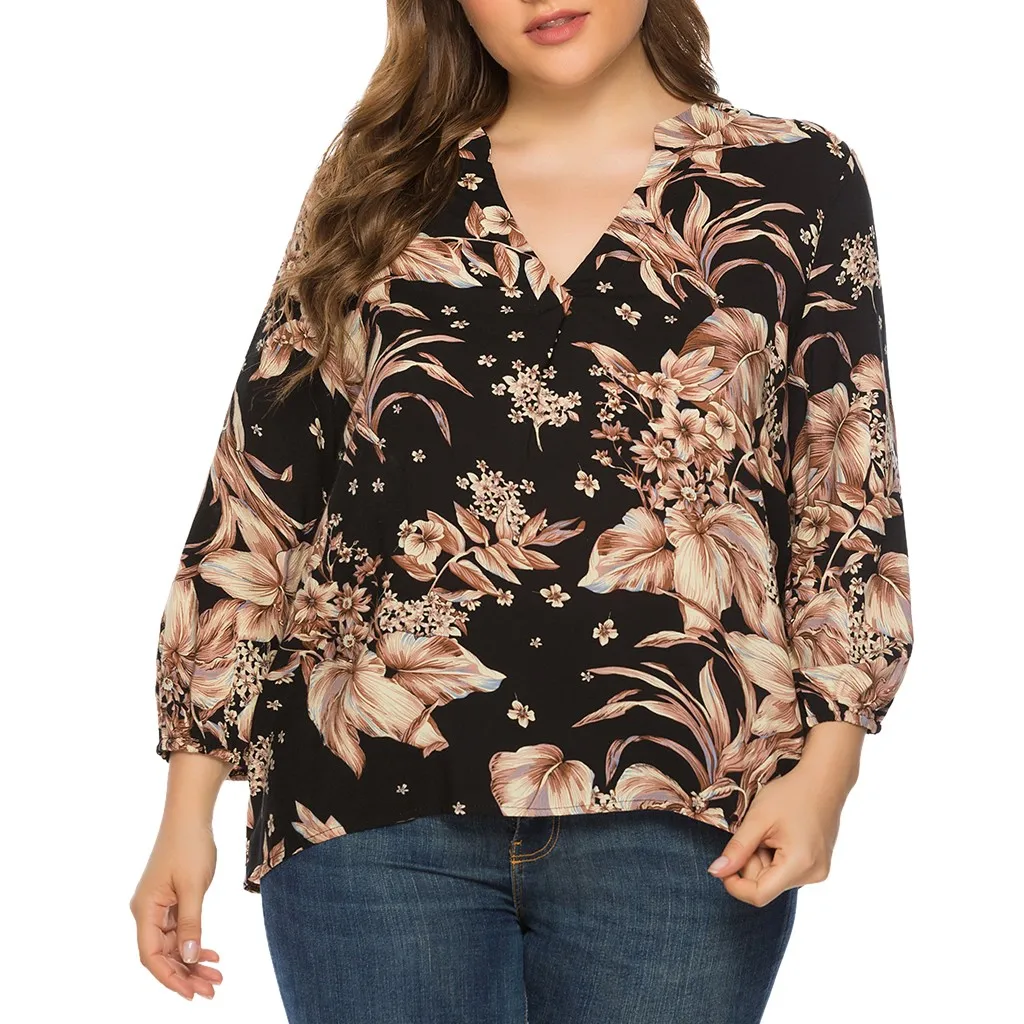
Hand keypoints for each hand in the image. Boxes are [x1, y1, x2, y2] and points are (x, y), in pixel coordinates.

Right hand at [130, 817, 222, 999]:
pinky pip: (180, 931)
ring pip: (173, 945)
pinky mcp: (171, 901)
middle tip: (212, 990)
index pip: (151, 956)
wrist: (191, 816)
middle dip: (186, 974)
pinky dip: (195, 943)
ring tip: (216, 976)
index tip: (190, 993)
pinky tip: (211, 954)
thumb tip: (189, 957)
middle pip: (163, 954)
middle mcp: (147, 912)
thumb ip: (191, 923)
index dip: (170, 977)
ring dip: (192, 961)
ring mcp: (158, 907)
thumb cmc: (189, 846)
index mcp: (145, 910)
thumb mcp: (193, 887)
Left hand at [705, 740, 858, 905]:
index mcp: (800, 865)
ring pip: (773, 878)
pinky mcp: (818, 866)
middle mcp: (813, 875)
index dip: (734, 884)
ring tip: (771, 831)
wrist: (823, 781)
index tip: (722, 865)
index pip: (759, 895)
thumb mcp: (757, 819)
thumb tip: (716, 872)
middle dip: (750, 863)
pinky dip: (775, 857)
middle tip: (755, 833)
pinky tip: (781, 836)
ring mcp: (818, 872)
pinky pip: (786, 871)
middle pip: (765, 885)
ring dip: (763, 858)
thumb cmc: (790, 794)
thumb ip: (737, 849)